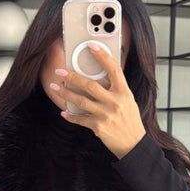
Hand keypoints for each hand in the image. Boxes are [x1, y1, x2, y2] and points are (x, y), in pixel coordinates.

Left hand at [50, 41, 145, 158]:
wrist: (133, 144)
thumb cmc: (130, 120)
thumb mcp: (128, 100)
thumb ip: (115, 89)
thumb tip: (97, 77)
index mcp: (124, 92)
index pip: (113, 69)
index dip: (102, 56)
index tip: (91, 46)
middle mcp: (115, 102)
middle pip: (90, 85)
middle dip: (72, 77)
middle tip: (60, 71)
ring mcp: (106, 115)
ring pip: (81, 101)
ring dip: (66, 93)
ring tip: (55, 87)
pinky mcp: (99, 127)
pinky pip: (80, 119)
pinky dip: (71, 116)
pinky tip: (64, 112)